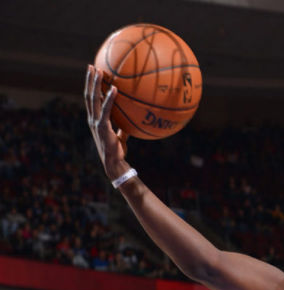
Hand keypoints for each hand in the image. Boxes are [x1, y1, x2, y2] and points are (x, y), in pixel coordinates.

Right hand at [83, 64, 129, 180]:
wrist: (114, 164)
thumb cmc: (118, 152)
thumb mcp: (120, 137)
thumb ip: (123, 128)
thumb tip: (130, 121)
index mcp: (95, 120)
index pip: (90, 100)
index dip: (90, 86)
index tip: (91, 74)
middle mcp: (92, 119)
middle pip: (89, 95)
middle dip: (89, 80)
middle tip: (91, 66)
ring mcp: (96, 123)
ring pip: (93, 99)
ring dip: (95, 84)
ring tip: (98, 71)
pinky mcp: (102, 127)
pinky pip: (106, 110)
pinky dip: (109, 98)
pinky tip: (114, 88)